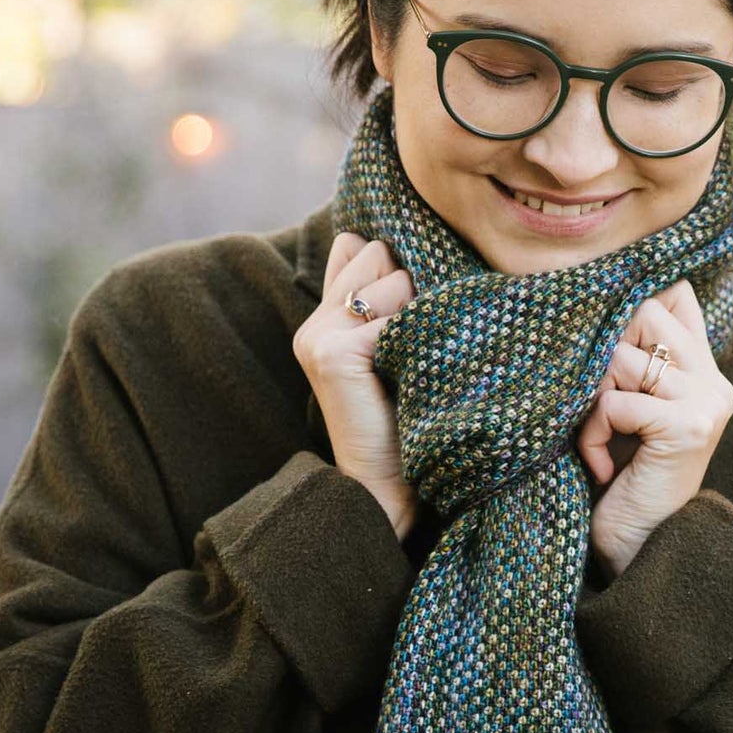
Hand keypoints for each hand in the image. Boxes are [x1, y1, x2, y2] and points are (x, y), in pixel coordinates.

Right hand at [292, 233, 418, 540]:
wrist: (386, 487)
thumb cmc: (405, 421)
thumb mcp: (394, 352)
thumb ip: (387, 304)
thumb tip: (411, 251)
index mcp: (324, 317)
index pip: (357, 246)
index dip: (390, 270)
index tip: (406, 315)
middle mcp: (316, 321)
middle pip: (377, 252)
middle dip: (408, 286)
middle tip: (412, 344)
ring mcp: (320, 335)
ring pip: (392, 276)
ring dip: (417, 310)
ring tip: (412, 359)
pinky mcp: (335, 352)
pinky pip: (397, 315)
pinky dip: (417, 338)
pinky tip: (411, 372)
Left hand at [575, 279, 732, 579]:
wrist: (643, 553)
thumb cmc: (625, 482)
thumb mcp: (631, 412)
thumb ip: (632, 362)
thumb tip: (596, 299)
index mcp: (706, 371)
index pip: (676, 293)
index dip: (632, 304)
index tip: (605, 348)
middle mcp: (714, 381)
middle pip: (645, 311)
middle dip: (604, 351)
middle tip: (599, 402)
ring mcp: (705, 403)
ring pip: (622, 356)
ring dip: (592, 398)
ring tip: (596, 436)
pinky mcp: (685, 428)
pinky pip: (617, 402)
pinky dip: (592, 433)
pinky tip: (602, 467)